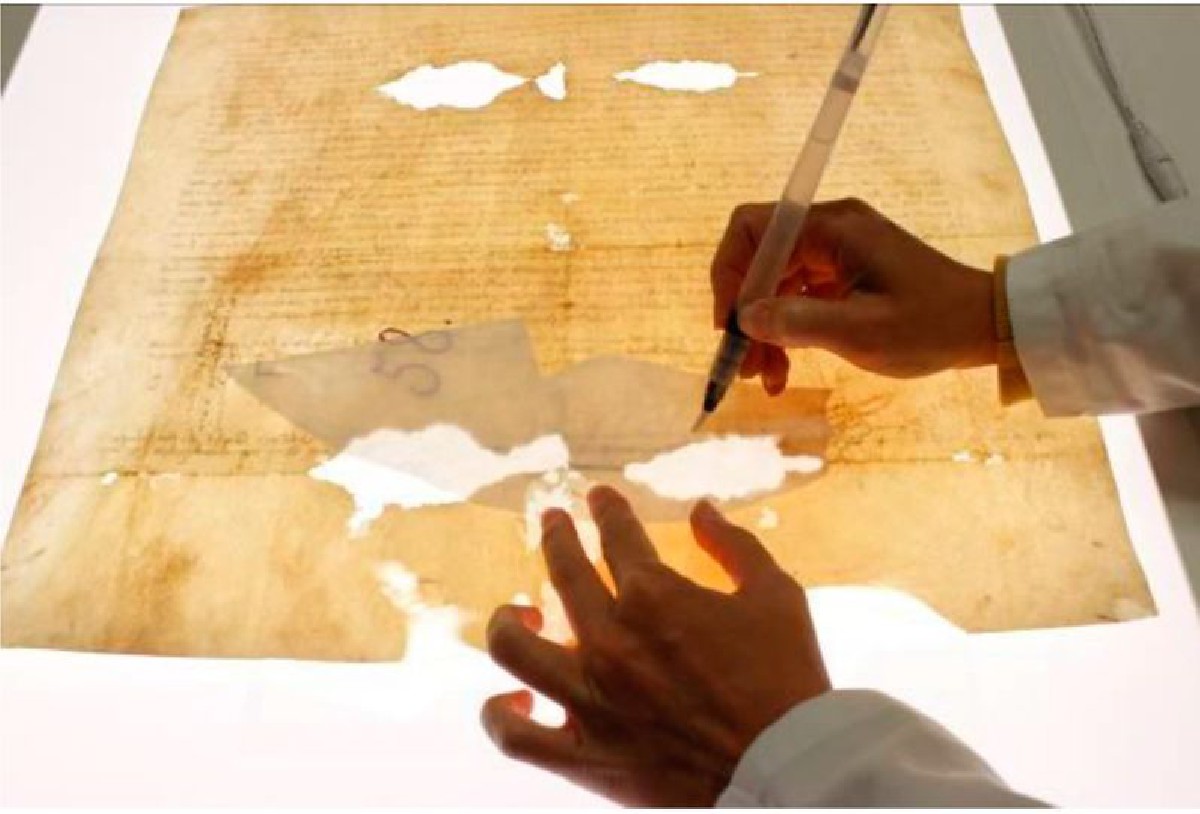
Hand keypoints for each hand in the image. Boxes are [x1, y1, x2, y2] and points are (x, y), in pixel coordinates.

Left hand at [482, 486, 829, 805]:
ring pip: (512, 647)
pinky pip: (515, 738)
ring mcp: (589, 699)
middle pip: (563, 571)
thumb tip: (702, 510)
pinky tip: (510, 701)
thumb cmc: (786, 681)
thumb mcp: (776, 596)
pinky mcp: (584, 755)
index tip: (600, 499)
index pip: (616, 535)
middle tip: (553, 523)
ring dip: (508, 618)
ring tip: (518, 611)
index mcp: (654, 597)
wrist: (786, 771)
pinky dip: (500, 717)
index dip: (606, 510)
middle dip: (557, 536)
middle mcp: (610, 641)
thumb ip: (734, 546)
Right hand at [711, 198, 997, 387]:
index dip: (729, 274)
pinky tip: (785, 370)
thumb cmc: (932, 325)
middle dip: (745, 314)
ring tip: (765, 378)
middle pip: (758, 260)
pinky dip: (785, 332)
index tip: (729, 325)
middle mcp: (829, 230)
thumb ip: (798, 323)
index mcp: (833, 228)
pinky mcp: (842, 275)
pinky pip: (796, 297)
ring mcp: (836, 252)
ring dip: (763, 331)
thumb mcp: (861, 332)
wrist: (985, 326)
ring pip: (773, 285)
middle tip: (743, 366)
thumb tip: (745, 319)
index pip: (752, 229)